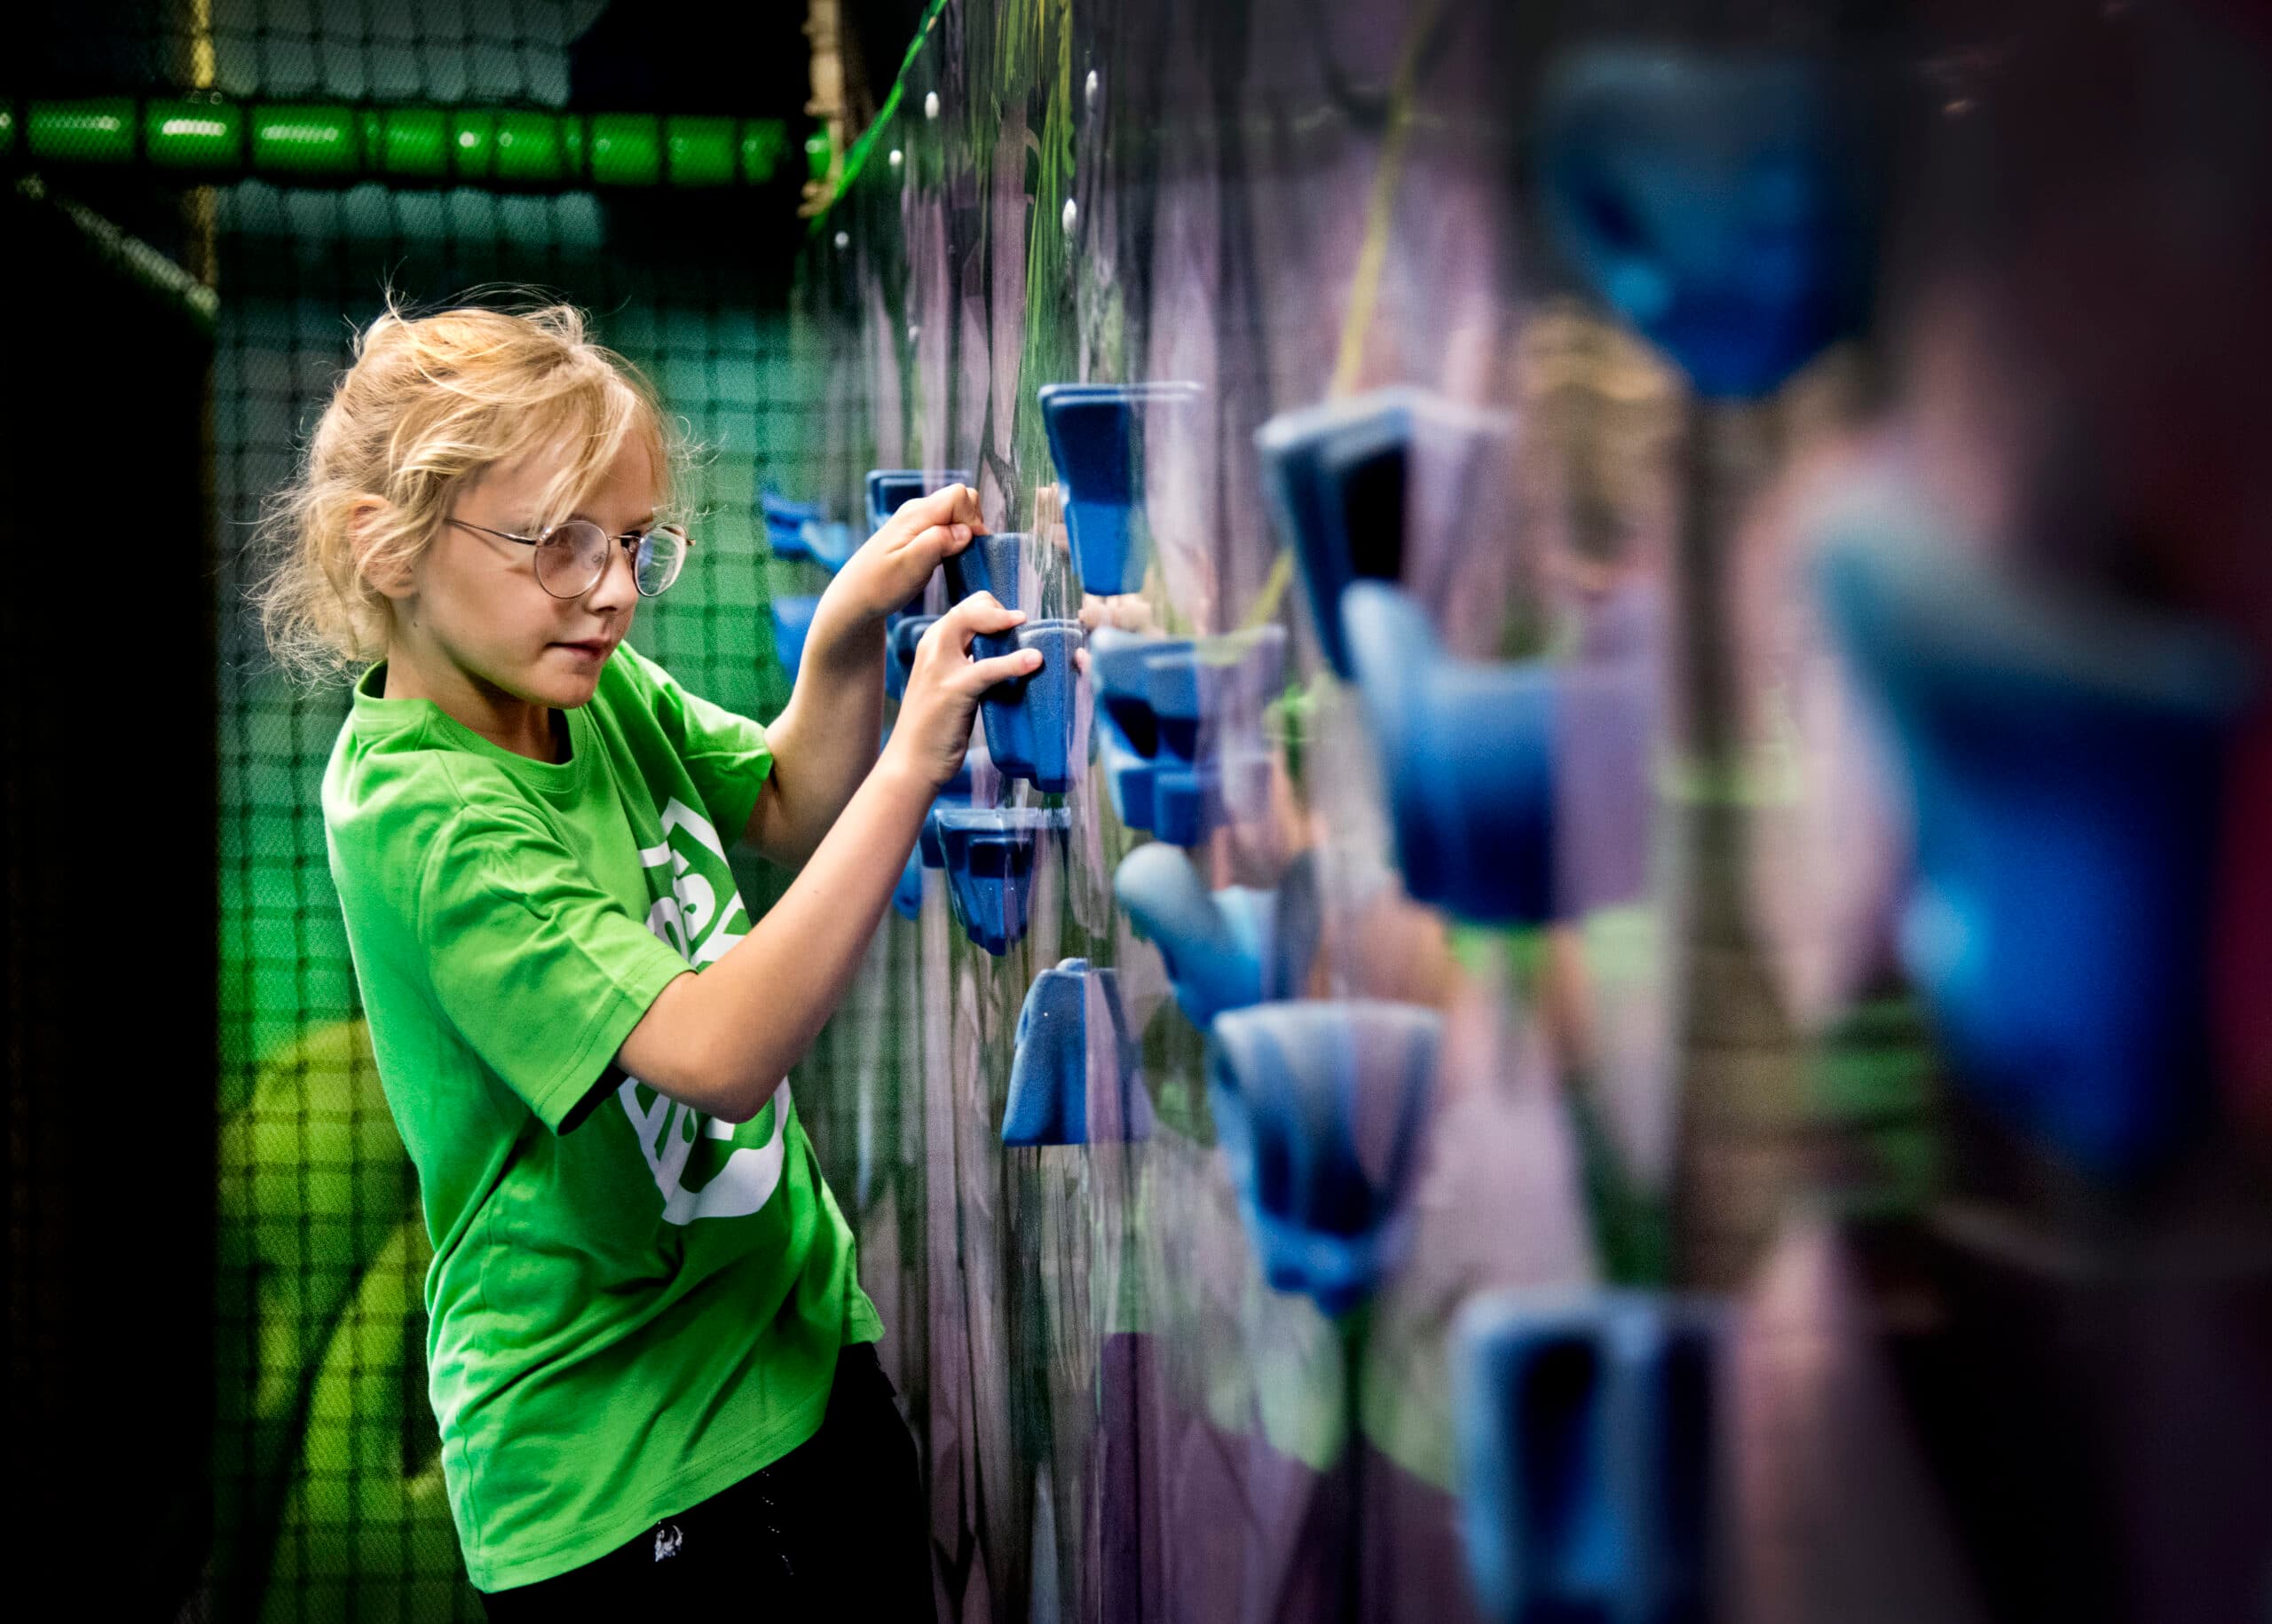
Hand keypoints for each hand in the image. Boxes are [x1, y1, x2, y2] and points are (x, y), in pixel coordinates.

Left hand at [834, 483, 985, 623]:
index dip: (972, 519)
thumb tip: (966, 531)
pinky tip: (946, 560)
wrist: (855, 597)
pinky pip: (948, 526)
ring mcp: (918, 521)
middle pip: (962, 499)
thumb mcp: (909, 567)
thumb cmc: (878, 586)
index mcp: (916, 514)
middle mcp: (918, 511)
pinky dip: (955, 540)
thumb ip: (938, 544)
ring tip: (952, 560)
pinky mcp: (919, 533)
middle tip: (962, 554)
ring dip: (964, 534)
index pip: (959, 496)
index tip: (967, 548)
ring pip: (957, 513)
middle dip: (972, 524)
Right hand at [885, 593, 1039, 787]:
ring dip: (1003, 621)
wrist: (911, 763)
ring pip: (971, 624)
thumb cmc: (933, 727)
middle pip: (967, 608)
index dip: (990, 608)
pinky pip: (987, 667)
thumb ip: (964, 665)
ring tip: (1026, 626)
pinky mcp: (954, 690)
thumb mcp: (946, 686)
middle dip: (997, 608)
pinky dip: (1014, 662)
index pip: (962, 609)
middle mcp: (932, 649)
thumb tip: (998, 655)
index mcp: (931, 646)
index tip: (1011, 622)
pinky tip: (1033, 661)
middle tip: (1021, 622)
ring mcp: (940, 668)